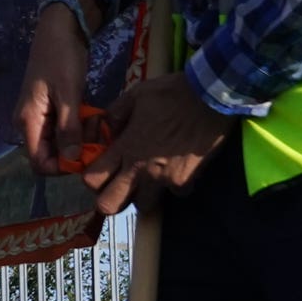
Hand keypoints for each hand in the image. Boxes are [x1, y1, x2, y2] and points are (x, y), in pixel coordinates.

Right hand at [16, 0, 92, 172]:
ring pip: (59, 143)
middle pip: (50, 155)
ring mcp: (39, 116)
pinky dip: (79, 127)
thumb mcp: (68, 93)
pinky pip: (63, 129)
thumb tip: (72, 160)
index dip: (63, 167)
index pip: (39, 163)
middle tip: (98, 135)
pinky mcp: (50, 109)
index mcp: (28, 121)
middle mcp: (29, 123)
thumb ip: (69, 128)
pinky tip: (93, 115)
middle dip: (76, 151)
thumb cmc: (61, 58)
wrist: (59, 29)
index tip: (87, 155)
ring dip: (80, 139)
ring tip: (97, 121)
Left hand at [79, 74, 232, 214]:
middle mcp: (141, 170)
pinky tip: (175, 169)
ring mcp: (165, 179)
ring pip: (143, 205)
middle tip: (117, 186)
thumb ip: (115, 115)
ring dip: (142, 194)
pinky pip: (173, 194)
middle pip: (110, 206)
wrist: (211, 99)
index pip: (92, 180)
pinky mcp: (186, 182)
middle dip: (109, 200)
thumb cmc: (171, 94)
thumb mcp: (135, 95)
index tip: (99, 170)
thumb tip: (108, 132)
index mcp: (126, 147)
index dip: (91, 179)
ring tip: (147, 176)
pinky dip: (173, 186)